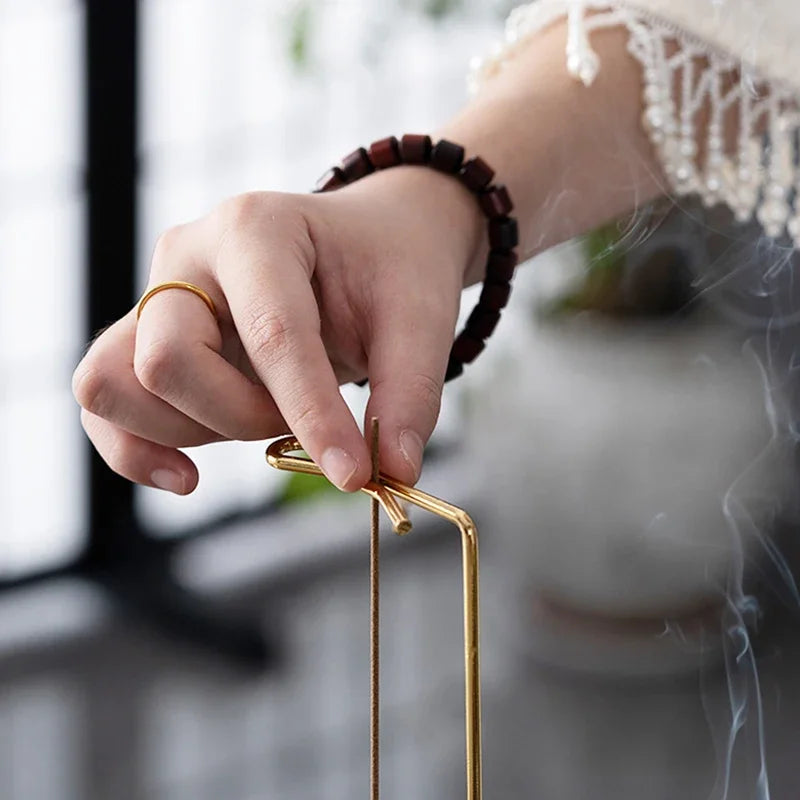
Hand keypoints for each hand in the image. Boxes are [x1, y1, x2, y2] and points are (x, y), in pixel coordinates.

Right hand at [72, 167, 482, 493]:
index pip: (271, 335)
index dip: (311, 414)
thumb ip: (409, 395)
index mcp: (259, 229)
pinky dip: (134, 450)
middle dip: (244, 418)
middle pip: (168, 360)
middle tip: (302, 419)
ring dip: (191, 432)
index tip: (353, 473)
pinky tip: (189, 475)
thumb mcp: (420, 321)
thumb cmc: (390, 271)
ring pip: (115, 384)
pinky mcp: (146, 337)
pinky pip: (104, 402)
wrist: (365, 242)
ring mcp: (158, 294)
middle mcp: (188, 253)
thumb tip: (395, 473)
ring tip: (261, 421)